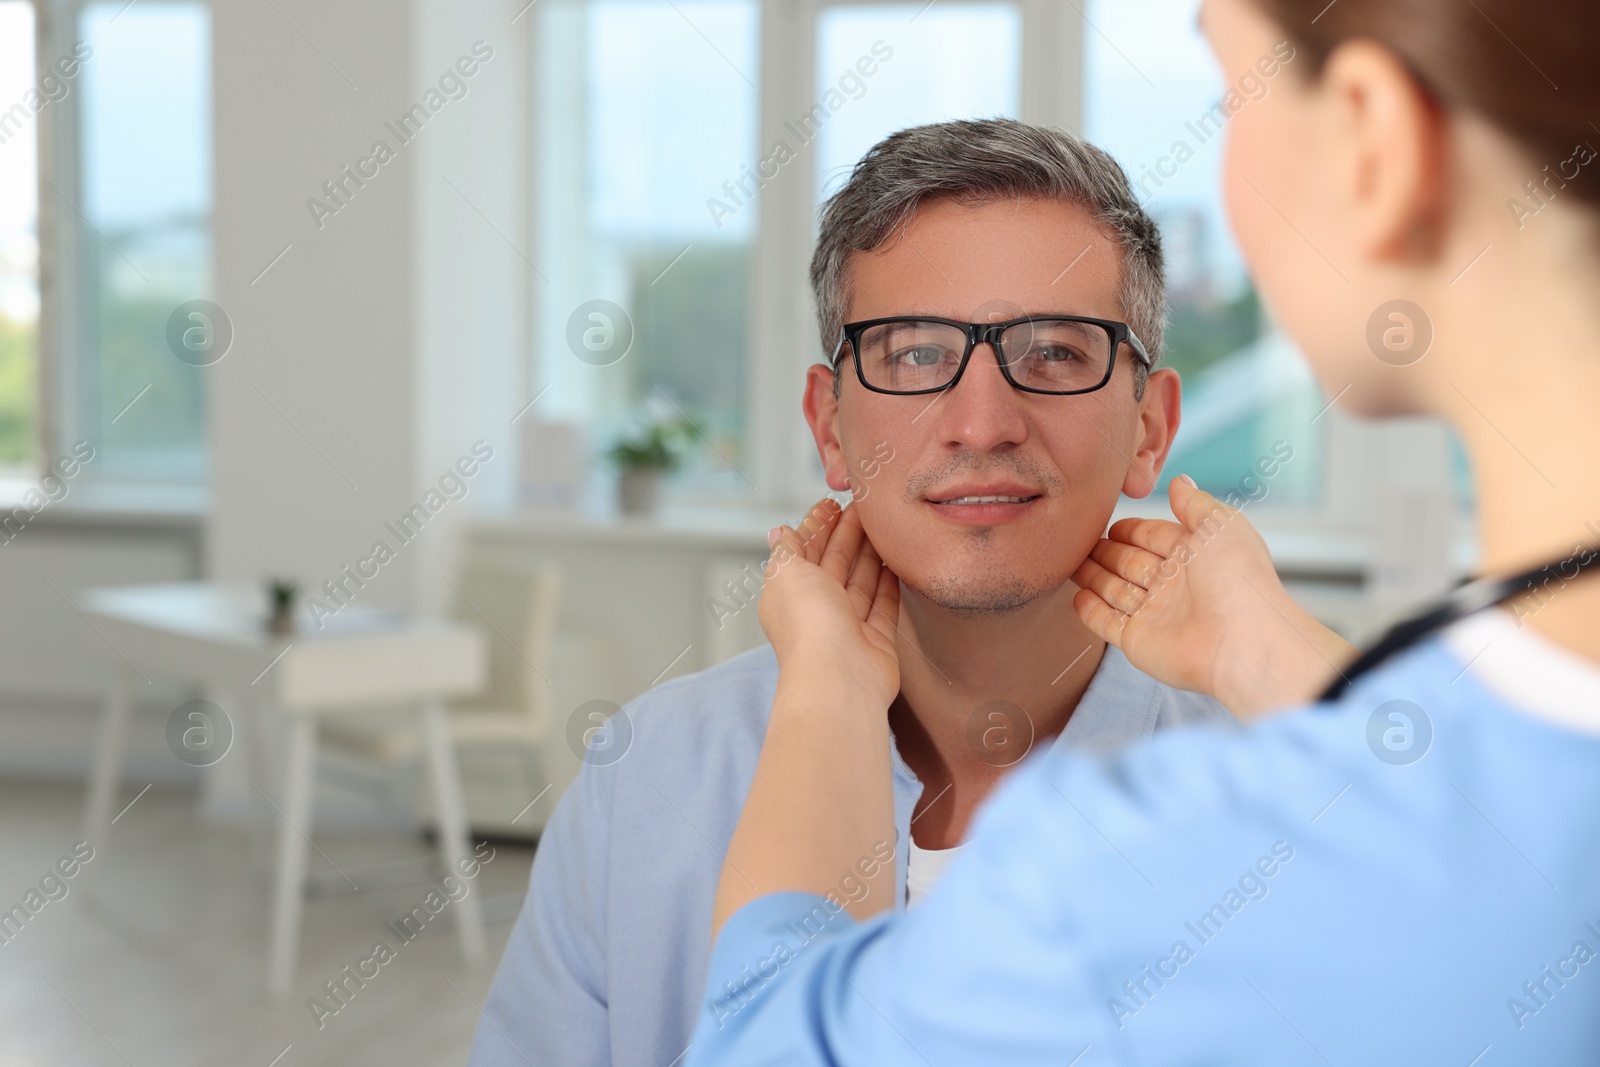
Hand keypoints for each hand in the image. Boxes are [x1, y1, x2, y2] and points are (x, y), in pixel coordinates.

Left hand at [760, 498, 901, 712]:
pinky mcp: (874, 640)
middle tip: (864, 505)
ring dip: (869, 553)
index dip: (815, 526)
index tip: (831, 502)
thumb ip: (786, 550)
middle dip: (846, 533)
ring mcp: (846, 626)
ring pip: (859, 581)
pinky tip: (895, 561)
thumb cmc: (808, 625)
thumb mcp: (787, 574)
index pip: (802, 552)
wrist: (839, 678)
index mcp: (788, 593)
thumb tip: (778, 531)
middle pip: (833, 563)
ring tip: (884, 525)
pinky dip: (887, 582)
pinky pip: (882, 604)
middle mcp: (815, 610)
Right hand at [1070, 477, 1356, 717]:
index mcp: (1193, 556)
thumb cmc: (1238, 580)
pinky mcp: (1137, 640)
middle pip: (1129, 563)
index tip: (1107, 522)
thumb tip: (1179, 481)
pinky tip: (1077, 597)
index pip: (1152, 537)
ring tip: (1070, 563)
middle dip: (1105, 552)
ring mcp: (1154, 614)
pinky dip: (1090, 610)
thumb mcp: (1220, 525)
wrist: (1242, 642)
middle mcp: (1173, 584)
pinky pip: (1107, 623)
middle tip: (1079, 541)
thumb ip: (1194, 503)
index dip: (1131, 530)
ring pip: (1114, 590)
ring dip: (1092, 576)